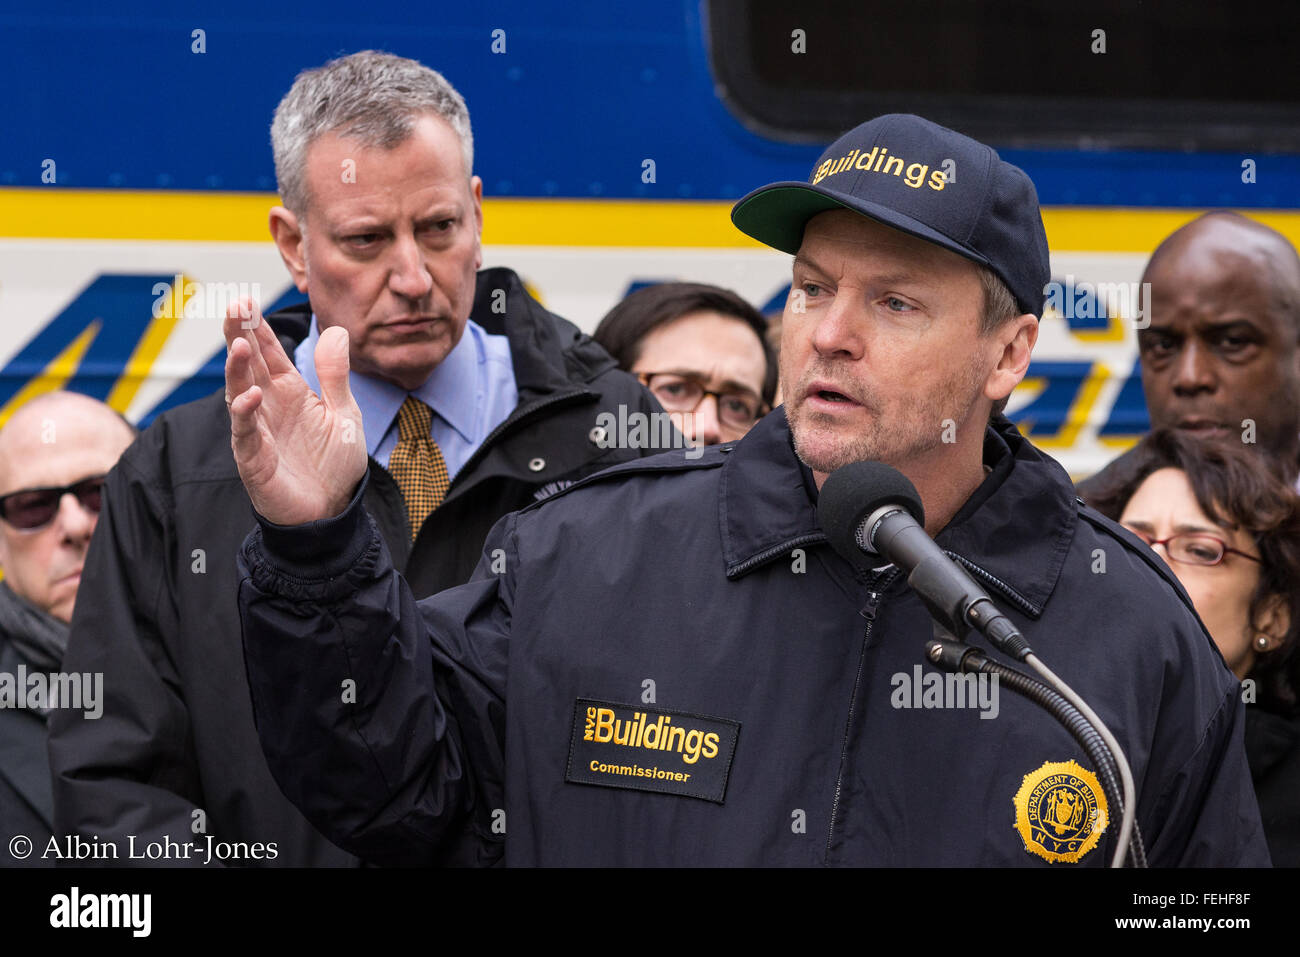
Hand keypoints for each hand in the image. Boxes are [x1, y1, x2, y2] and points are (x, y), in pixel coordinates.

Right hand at [224, 299, 366, 524]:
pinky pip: (244, 432)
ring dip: (236, 368)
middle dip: (240, 335)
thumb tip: (335, 330)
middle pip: (248, 364)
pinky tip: (250, 395)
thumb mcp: (344, 414)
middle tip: (234, 306)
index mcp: (290, 392)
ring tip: (238, 343)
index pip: (268, 353)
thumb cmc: (335, 465)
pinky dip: (244, 413)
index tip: (246, 301)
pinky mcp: (253, 459)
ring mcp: (257, 431)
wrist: (332, 511)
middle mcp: (268, 406)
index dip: (258, 328)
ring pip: (238, 392)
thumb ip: (335, 375)